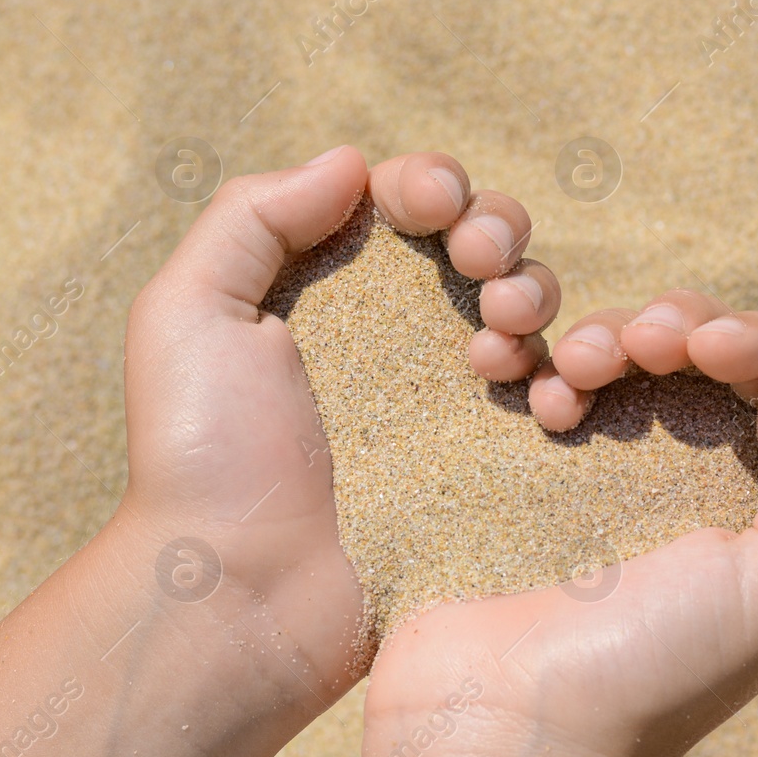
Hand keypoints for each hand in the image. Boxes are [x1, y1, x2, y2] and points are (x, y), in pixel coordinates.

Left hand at [0, 146, 559, 756]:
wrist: (247, 594)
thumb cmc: (205, 455)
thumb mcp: (189, 314)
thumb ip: (254, 217)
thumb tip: (353, 162)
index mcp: (333, 288)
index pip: (407, 204)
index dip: (433, 184)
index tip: (430, 206)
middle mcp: (399, 331)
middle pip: (485, 242)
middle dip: (499, 229)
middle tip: (481, 267)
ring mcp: (453, 396)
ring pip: (532, 306)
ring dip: (533, 292)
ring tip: (501, 334)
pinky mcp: (496, 456)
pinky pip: (560, 393)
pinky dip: (568, 374)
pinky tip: (542, 396)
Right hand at [332, 294, 757, 756]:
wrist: (502, 729)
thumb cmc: (652, 669)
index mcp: (755, 506)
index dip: (755, 340)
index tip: (706, 347)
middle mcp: (684, 484)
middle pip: (701, 351)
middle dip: (676, 325)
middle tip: (639, 346)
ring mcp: (596, 474)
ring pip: (620, 353)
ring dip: (605, 335)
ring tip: (574, 375)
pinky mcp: (520, 472)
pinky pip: (538, 379)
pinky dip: (537, 359)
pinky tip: (529, 388)